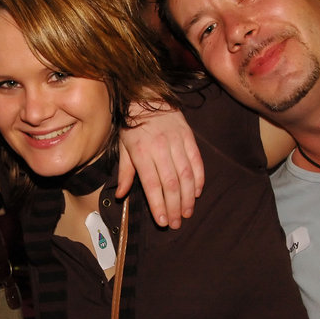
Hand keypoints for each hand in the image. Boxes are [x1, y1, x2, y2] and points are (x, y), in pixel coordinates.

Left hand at [118, 103, 203, 228]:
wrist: (146, 94)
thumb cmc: (131, 124)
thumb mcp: (122, 146)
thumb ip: (124, 172)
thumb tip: (120, 195)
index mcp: (141, 152)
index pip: (152, 184)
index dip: (159, 205)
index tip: (163, 221)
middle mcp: (160, 148)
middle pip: (171, 184)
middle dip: (175, 207)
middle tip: (177, 223)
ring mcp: (176, 142)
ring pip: (186, 175)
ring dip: (188, 197)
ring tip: (188, 213)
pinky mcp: (188, 136)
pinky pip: (196, 161)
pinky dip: (199, 178)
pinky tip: (197, 192)